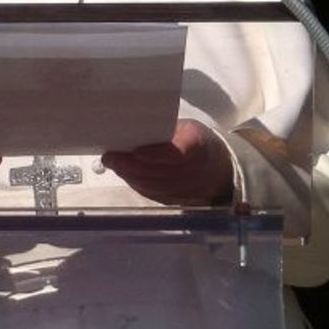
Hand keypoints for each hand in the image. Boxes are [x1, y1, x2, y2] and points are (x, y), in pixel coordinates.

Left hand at [101, 118, 234, 205]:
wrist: (218, 170)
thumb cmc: (196, 141)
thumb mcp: (187, 128)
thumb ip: (164, 131)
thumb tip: (132, 128)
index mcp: (196, 146)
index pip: (176, 154)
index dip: (155, 155)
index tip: (136, 151)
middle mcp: (192, 172)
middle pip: (158, 172)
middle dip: (130, 165)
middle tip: (109, 156)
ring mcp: (184, 190)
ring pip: (152, 185)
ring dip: (129, 175)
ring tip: (112, 163)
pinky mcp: (175, 200)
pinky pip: (152, 193)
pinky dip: (135, 183)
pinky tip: (124, 173)